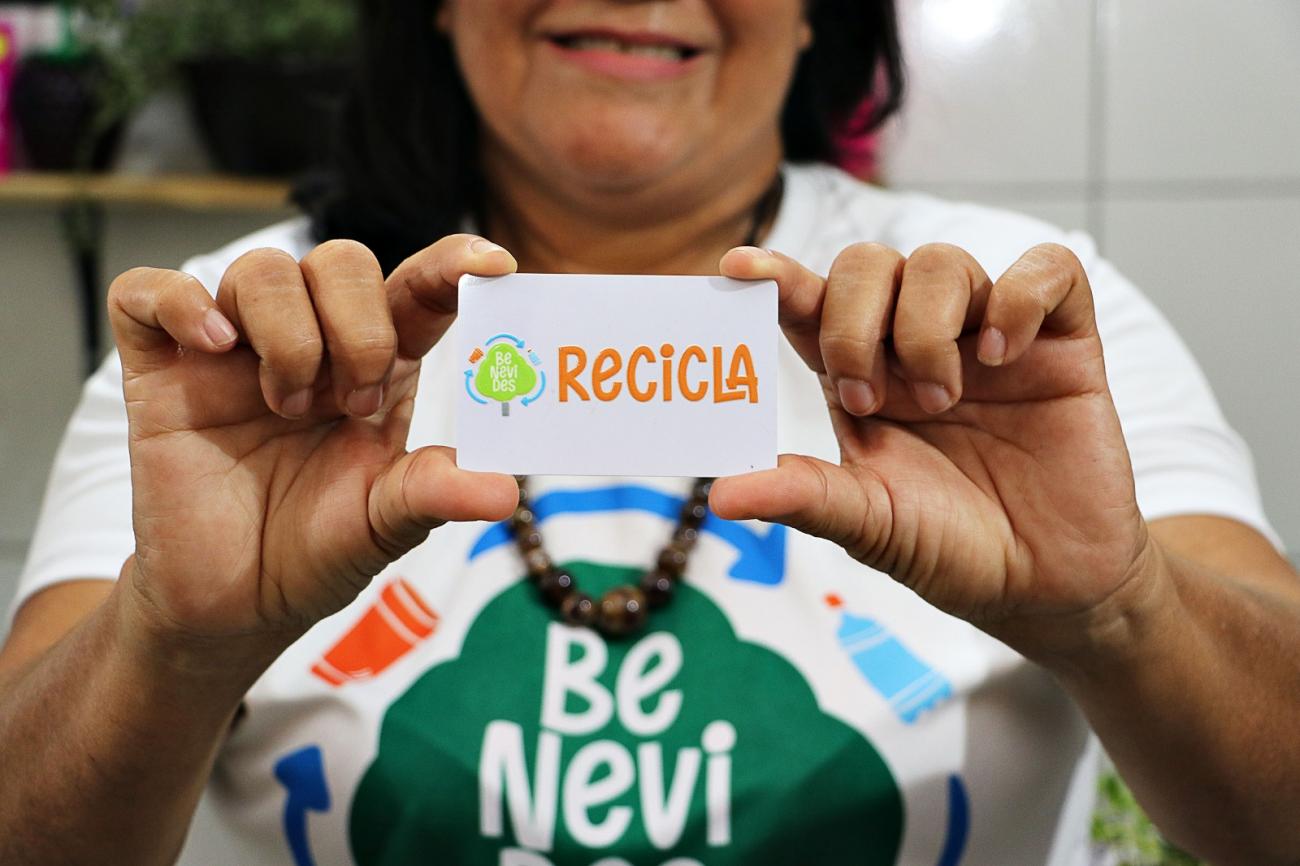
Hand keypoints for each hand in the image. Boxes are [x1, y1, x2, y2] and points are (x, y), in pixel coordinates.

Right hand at [107, 235, 519, 647]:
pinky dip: (180, 302)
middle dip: (357, 326)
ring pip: (261, 269)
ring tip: (287, 408)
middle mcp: (312, 342)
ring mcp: (234, 351)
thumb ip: (436, 494)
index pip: (417, 290)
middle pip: (340, 262)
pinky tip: (212, 346)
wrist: (234, 605)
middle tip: (353, 402)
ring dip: (287, 334)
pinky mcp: (163, 370)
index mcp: (379, 366)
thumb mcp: (386, 523)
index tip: (493, 266)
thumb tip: (505, 490)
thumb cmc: (316, 549)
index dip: (452, 266)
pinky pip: (148, 291)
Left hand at [713, 242, 1155, 654]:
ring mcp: (987, 336)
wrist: (1044, 587)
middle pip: (866, 265)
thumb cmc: (948, 548)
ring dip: (925, 326)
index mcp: (859, 376)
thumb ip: (804, 497)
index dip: (776, 279)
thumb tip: (719, 494)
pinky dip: (1019, 298)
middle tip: (869, 398)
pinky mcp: (1061, 341)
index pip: (810, 305)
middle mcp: (915, 343)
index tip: (739, 269)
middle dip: (852, 321)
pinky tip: (1004, 354)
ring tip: (944, 400)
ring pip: (941, 261)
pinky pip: (1047, 270)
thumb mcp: (869, 524)